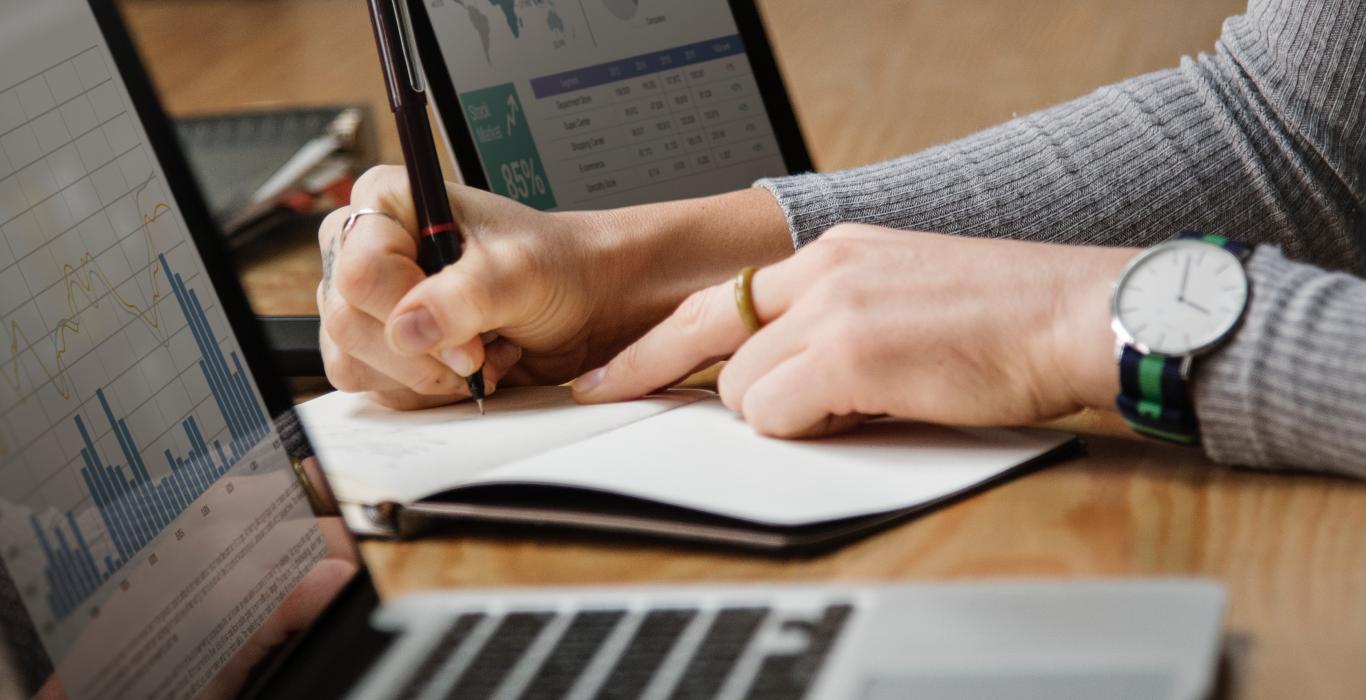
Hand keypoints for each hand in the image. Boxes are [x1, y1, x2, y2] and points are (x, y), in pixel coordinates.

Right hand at [317, 167, 790, 408]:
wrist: (582, 303)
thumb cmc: (555, 267)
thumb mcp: (520, 272)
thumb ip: (466, 296)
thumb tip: (408, 328)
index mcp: (388, 201)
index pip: (360, 270)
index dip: (409, 313)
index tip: (468, 338)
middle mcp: (365, 246)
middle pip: (348, 321)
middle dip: (421, 354)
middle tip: (479, 354)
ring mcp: (368, 300)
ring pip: (352, 360)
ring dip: (423, 376)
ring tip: (479, 354)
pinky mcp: (379, 345)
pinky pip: (373, 385)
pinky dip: (422, 390)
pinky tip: (465, 368)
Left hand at [574, 224, 1138, 436]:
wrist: (1080, 314)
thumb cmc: (1009, 320)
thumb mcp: (904, 295)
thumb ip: (836, 321)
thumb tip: (786, 374)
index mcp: (835, 251)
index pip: (721, 296)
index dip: (657, 341)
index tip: (612, 371)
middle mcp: (823, 268)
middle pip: (709, 338)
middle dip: (679, 381)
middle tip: (616, 400)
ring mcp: (833, 308)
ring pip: (742, 387)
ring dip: (781, 414)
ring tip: (853, 407)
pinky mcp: (850, 353)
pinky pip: (775, 414)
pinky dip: (806, 429)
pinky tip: (866, 413)